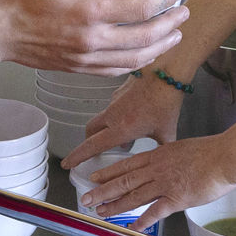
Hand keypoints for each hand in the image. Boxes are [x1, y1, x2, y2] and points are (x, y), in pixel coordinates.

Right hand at [0, 0, 187, 72]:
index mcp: (89, 13)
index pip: (141, 10)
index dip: (164, 1)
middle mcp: (92, 40)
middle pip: (145, 37)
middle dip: (170, 25)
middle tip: (184, 13)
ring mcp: (86, 58)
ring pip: (135, 59)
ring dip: (160, 47)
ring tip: (174, 35)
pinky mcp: (79, 68)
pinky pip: (117, 70)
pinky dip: (138, 62)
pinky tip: (145, 53)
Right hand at [61, 69, 186, 167]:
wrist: (164, 72)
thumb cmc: (165, 100)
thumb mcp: (167, 132)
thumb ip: (162, 148)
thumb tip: (165, 158)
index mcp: (121, 129)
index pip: (92, 146)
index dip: (78, 156)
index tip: (68, 163)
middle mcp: (113, 115)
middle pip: (89, 131)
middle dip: (87, 142)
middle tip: (90, 152)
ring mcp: (114, 101)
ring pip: (102, 119)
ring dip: (105, 129)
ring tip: (122, 136)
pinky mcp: (119, 91)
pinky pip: (112, 107)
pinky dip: (117, 115)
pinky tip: (132, 117)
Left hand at [77, 133, 235, 231]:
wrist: (226, 155)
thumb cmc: (211, 152)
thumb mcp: (183, 148)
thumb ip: (170, 158)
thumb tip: (166, 165)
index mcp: (158, 155)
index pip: (127, 164)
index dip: (109, 172)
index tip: (95, 177)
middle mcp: (157, 168)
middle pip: (123, 180)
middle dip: (103, 190)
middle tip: (87, 198)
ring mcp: (165, 183)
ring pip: (134, 195)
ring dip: (115, 206)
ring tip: (101, 213)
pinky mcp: (177, 197)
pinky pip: (156, 211)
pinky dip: (143, 220)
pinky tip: (132, 226)